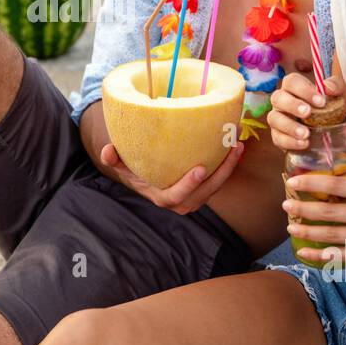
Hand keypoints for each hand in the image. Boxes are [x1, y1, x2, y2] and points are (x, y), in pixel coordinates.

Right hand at [99, 141, 245, 214]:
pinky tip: (235, 144)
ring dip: (230, 166)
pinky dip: (228, 164)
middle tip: (233, 148)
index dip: (188, 185)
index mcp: (162, 197)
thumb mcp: (123, 166)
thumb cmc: (136, 170)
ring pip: (217, 186)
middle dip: (223, 172)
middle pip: (206, 192)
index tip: (200, 169)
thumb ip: (114, 159)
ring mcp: (196, 196)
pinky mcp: (205, 189)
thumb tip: (107, 150)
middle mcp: (181, 201)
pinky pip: (219, 179)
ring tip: (238, 143)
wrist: (149, 178)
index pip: (176, 196)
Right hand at [268, 71, 345, 152]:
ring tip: (306, 133)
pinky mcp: (279, 137)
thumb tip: (327, 87)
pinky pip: (278, 138)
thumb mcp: (341, 94)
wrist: (337, 131)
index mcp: (295, 88)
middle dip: (292, 105)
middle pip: (277, 97)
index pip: (291, 81)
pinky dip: (290, 141)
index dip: (303, 90)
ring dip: (289, 125)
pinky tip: (304, 143)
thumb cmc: (333, 107)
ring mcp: (279, 119)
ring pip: (273, 118)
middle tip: (308, 113)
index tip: (320, 101)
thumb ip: (337, 85)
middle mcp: (283, 101)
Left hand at [282, 157, 345, 262]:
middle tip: (285, 204)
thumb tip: (341, 141)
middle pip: (330, 213)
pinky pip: (343, 257)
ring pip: (333, 236)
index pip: (337, 185)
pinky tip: (304, 252)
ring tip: (290, 227)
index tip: (292, 181)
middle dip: (303, 209)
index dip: (311, 183)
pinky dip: (321, 256)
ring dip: (308, 232)